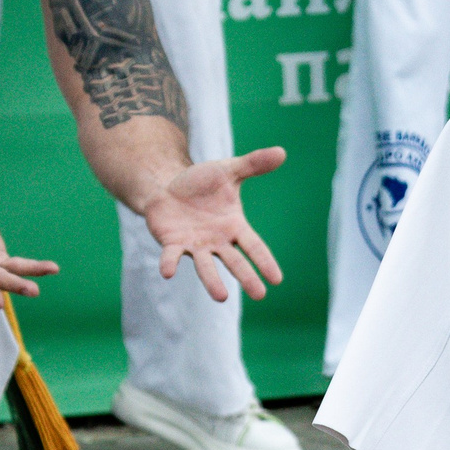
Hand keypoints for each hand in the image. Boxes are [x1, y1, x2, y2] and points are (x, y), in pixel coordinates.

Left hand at [139, 147, 286, 301]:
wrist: (167, 186)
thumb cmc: (200, 183)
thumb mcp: (228, 171)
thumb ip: (253, 164)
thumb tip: (282, 152)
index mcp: (234, 227)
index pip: (253, 246)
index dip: (264, 262)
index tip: (277, 279)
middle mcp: (217, 241)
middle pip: (235, 262)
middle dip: (246, 278)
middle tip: (259, 295)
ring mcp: (195, 245)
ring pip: (206, 266)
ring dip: (212, 281)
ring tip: (221, 297)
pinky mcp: (172, 243)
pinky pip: (172, 256)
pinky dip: (169, 263)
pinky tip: (167, 273)